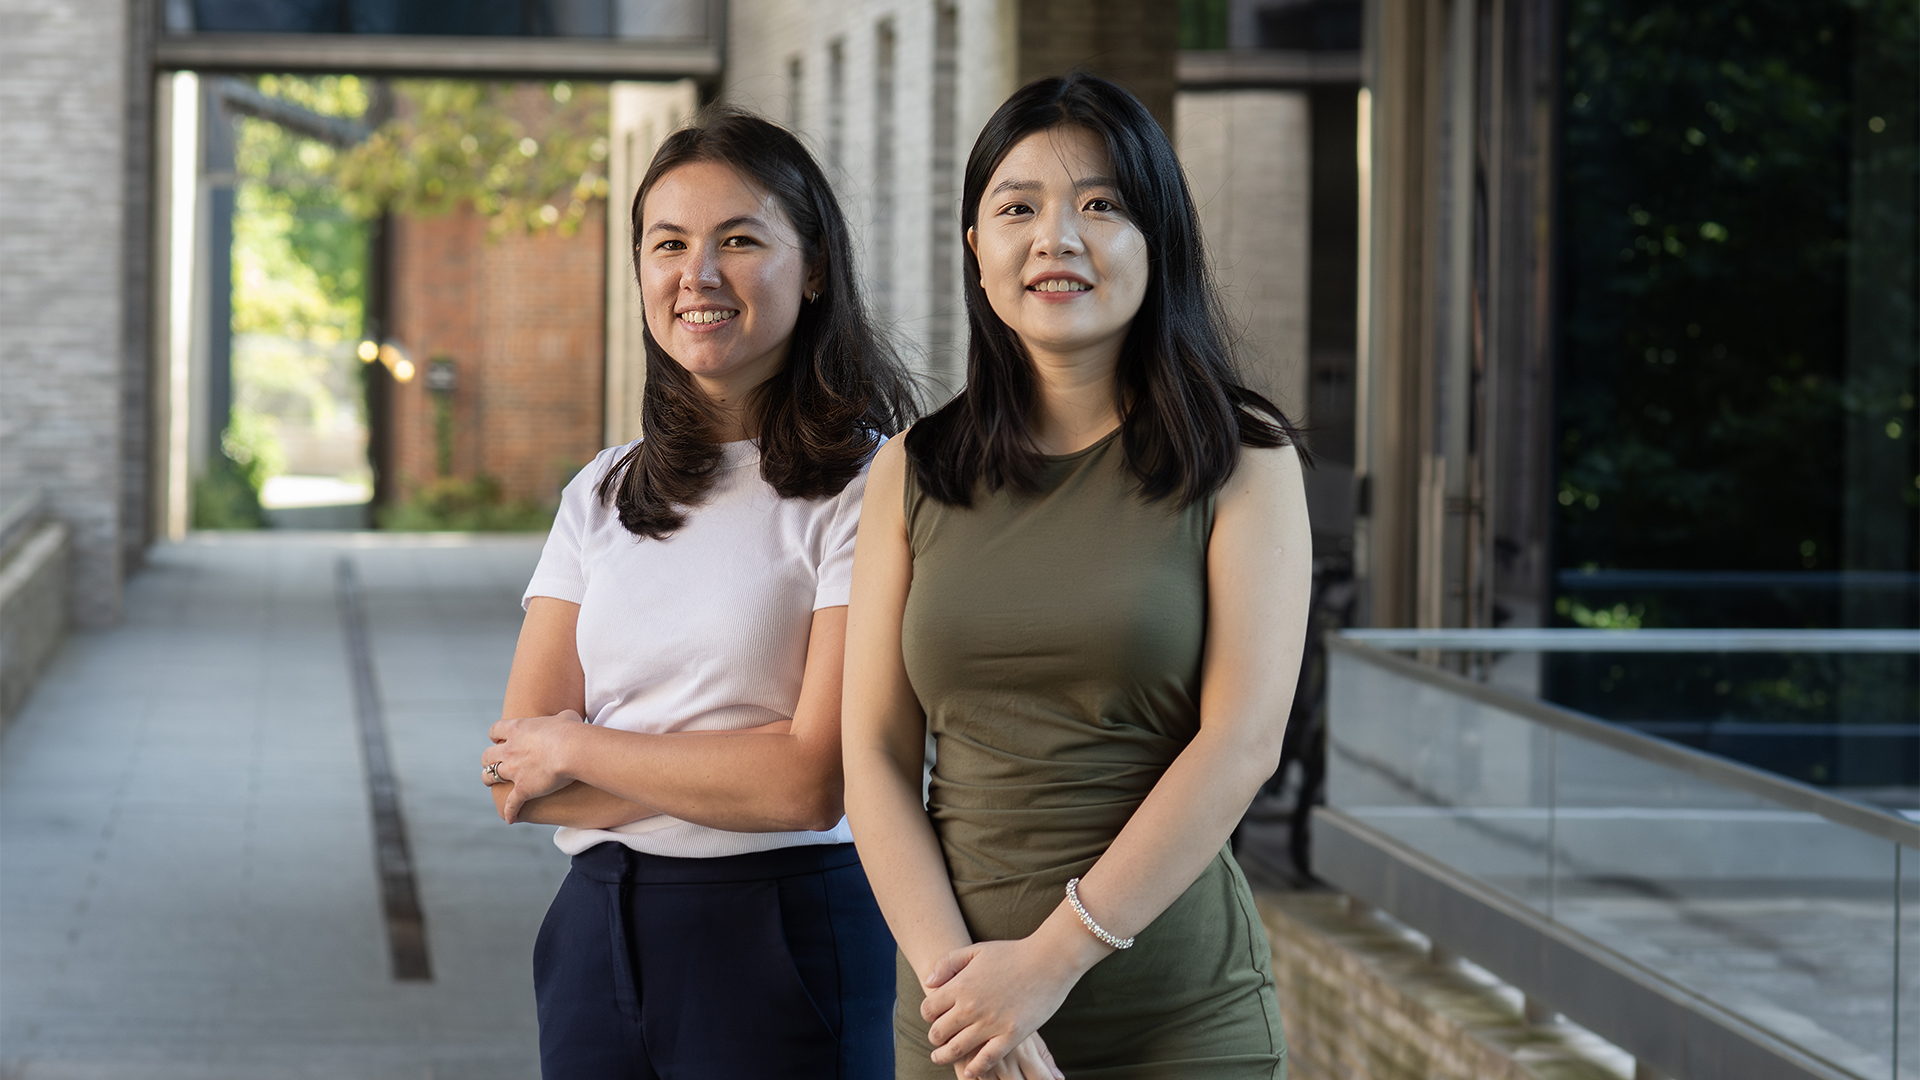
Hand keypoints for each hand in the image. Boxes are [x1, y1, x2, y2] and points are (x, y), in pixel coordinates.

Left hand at [483, 711, 586, 821]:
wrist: (572, 750)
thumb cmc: (572, 731)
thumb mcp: (567, 717)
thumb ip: (562, 719)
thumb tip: (569, 720)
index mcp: (517, 729)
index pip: (496, 730)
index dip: (495, 735)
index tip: (498, 739)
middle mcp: (510, 750)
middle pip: (487, 755)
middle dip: (488, 760)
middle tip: (494, 763)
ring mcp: (514, 770)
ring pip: (490, 777)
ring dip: (489, 780)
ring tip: (492, 784)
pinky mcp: (523, 789)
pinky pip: (511, 804)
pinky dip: (510, 812)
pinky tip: (510, 819)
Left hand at [921, 935, 1084, 1077]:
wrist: (1049, 960)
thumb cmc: (1013, 953)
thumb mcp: (976, 950)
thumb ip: (948, 963)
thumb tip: (928, 982)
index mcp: (961, 986)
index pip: (928, 1009)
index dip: (928, 1015)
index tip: (934, 1018)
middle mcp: (971, 1007)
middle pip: (938, 1032)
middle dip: (935, 1038)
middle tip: (938, 1040)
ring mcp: (991, 1023)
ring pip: (957, 1049)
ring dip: (945, 1057)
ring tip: (942, 1058)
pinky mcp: (1011, 1035)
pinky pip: (987, 1059)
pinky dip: (975, 1069)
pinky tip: (970, 1072)